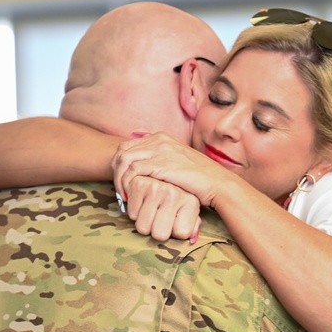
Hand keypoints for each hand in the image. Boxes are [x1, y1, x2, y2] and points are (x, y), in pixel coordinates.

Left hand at [112, 133, 226, 208]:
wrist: (215, 182)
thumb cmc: (198, 178)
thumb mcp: (177, 163)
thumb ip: (160, 161)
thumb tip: (143, 168)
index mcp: (161, 137)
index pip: (127, 146)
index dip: (120, 164)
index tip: (122, 181)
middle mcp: (159, 139)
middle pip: (122, 151)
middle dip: (116, 171)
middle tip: (119, 189)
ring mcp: (159, 150)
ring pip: (124, 159)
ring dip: (119, 178)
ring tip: (123, 194)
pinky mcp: (161, 163)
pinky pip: (133, 170)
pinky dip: (127, 183)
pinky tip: (130, 194)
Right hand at [121, 176, 200, 241]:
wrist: (159, 169)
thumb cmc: (175, 196)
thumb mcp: (189, 209)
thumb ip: (192, 226)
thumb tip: (192, 239)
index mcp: (190, 201)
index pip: (181, 233)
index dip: (175, 231)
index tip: (174, 221)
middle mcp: (174, 194)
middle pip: (160, 234)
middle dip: (157, 231)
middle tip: (159, 219)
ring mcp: (156, 189)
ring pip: (143, 227)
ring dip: (144, 223)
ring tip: (150, 211)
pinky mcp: (139, 185)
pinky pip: (132, 215)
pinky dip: (135, 212)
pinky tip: (142, 203)